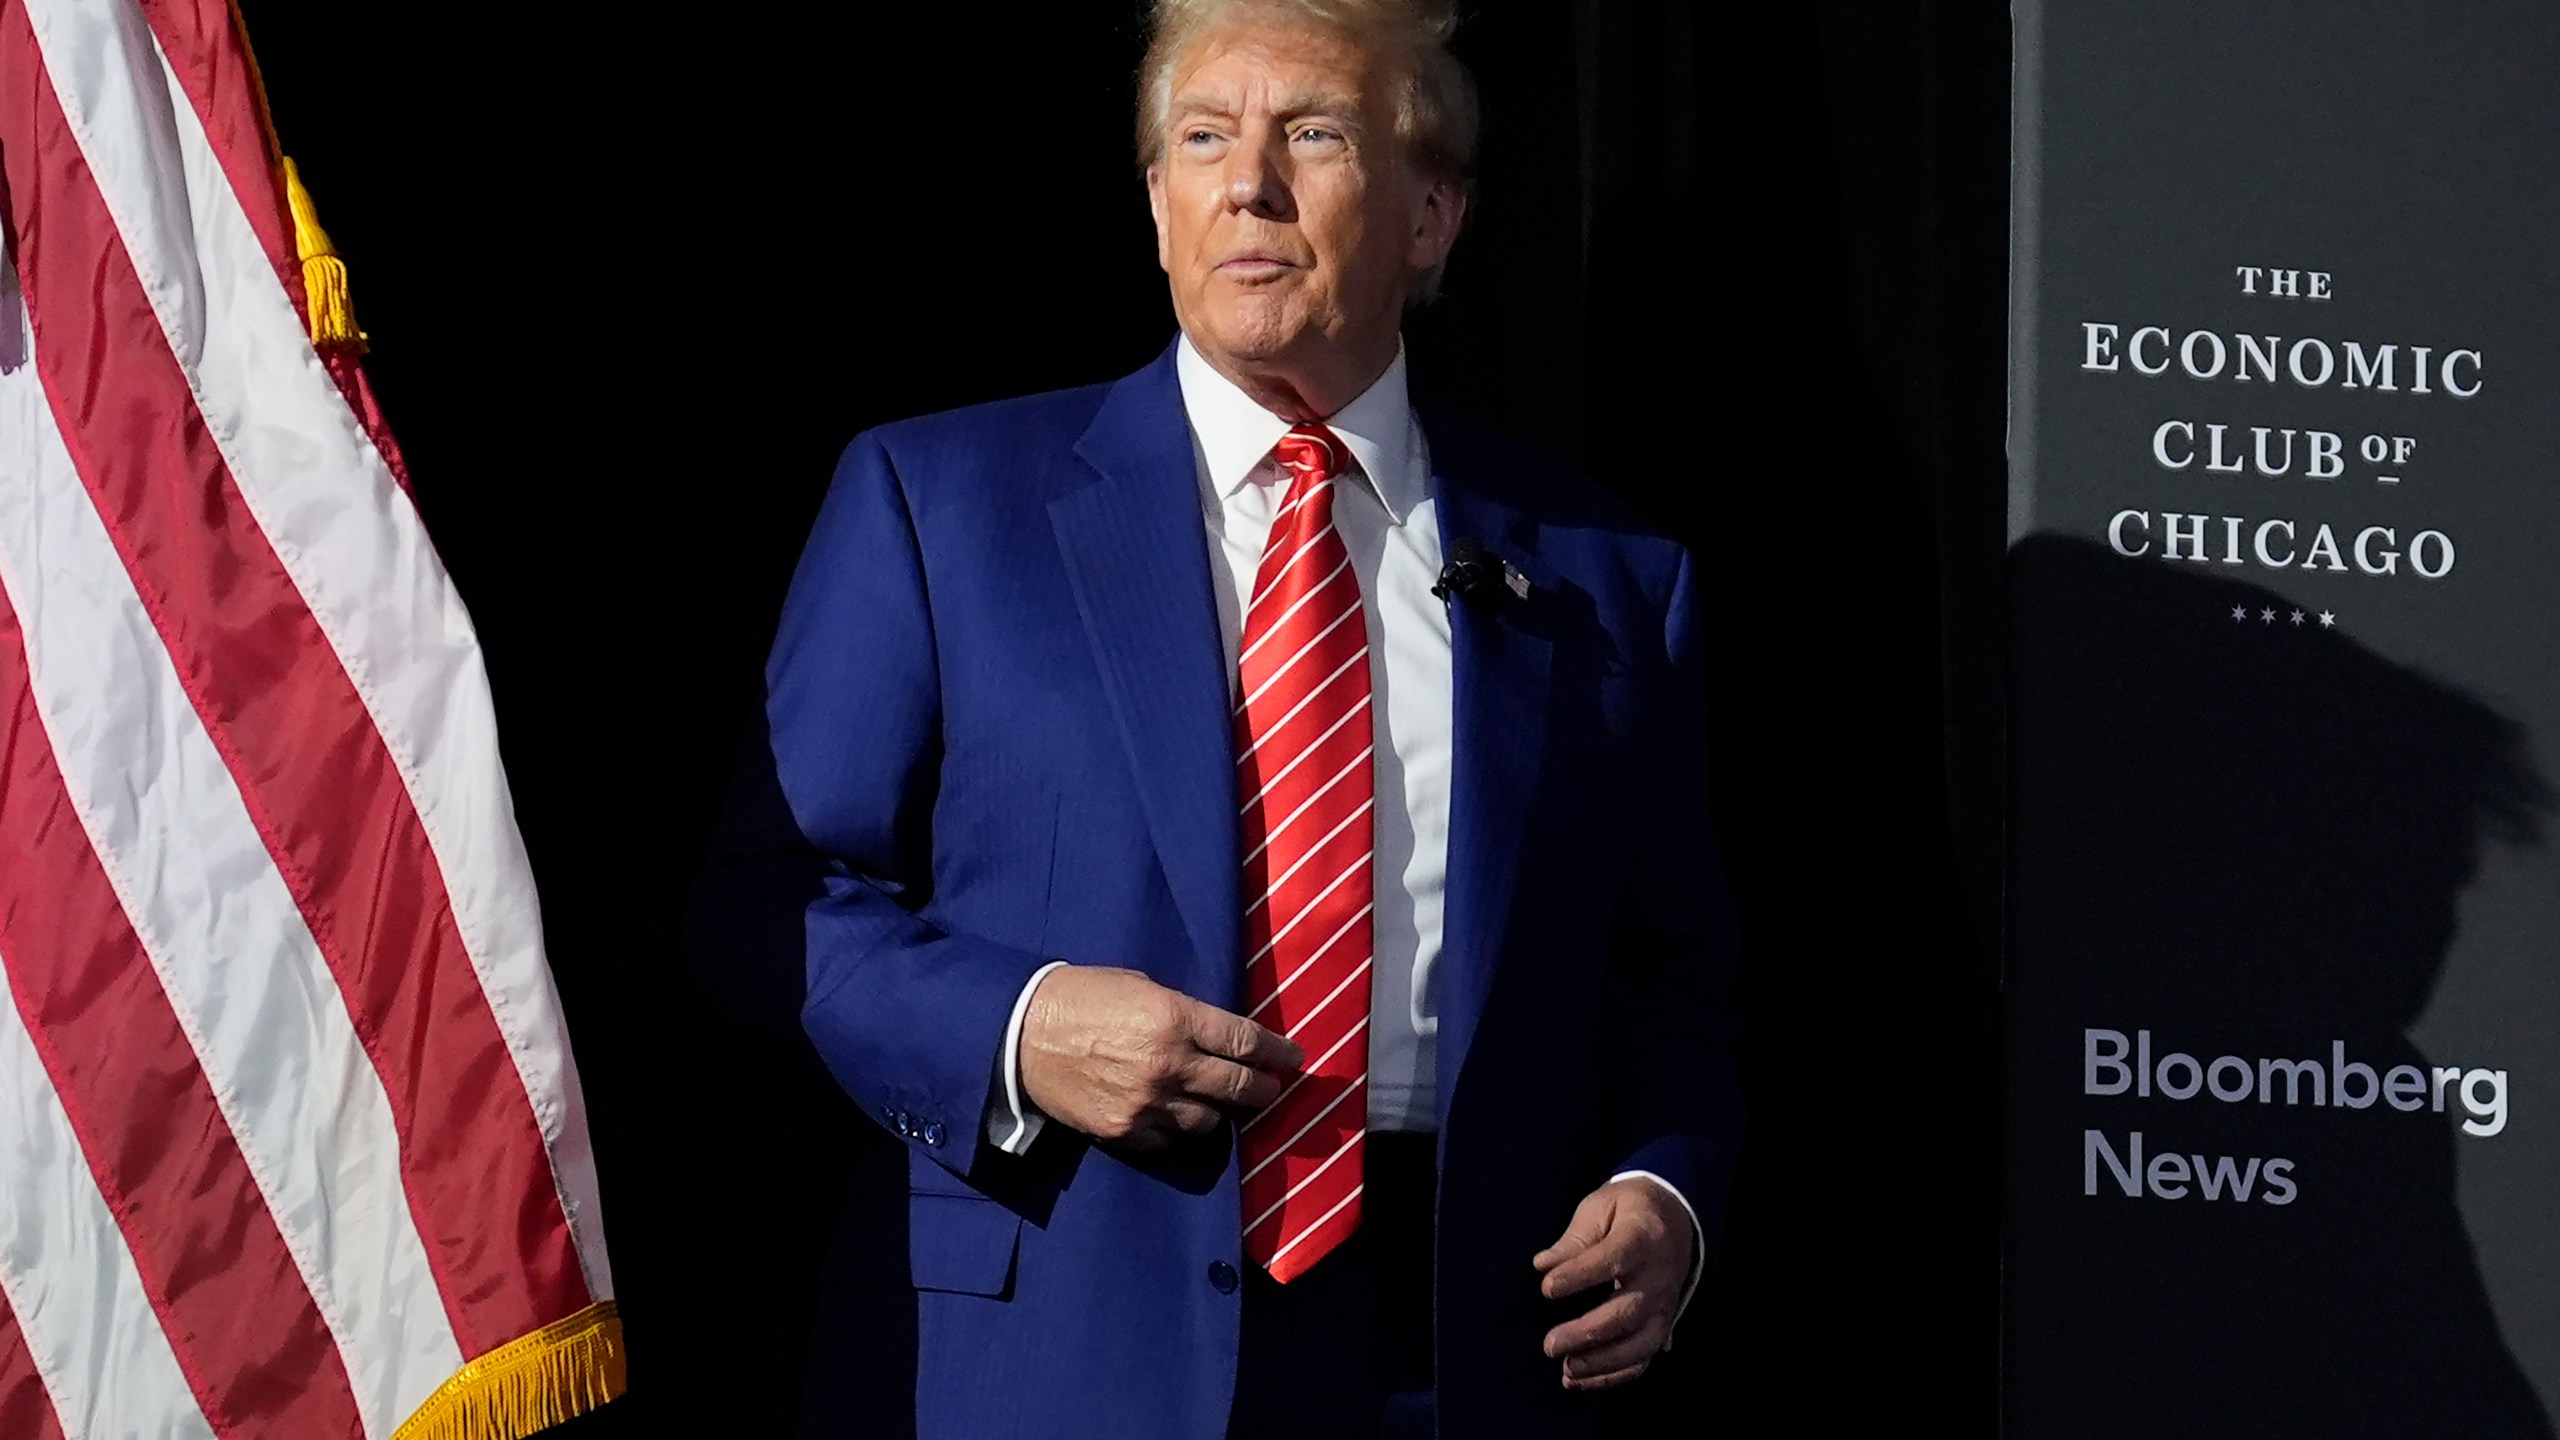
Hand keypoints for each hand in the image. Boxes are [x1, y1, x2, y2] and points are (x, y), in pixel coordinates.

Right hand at [1018, 965, 1302, 1150]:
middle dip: (1265, 1090)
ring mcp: (1148, 1103)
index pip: (1247, 1042)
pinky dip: (1176, 1128)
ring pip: (1209, 1121)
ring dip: (1219, 1112)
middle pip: (1240, 1087)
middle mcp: (1170, 1064)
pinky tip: (1174, 1116)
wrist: (1021, 1034)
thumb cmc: (1083, 997)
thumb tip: (1220, 1036)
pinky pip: (1169, 1139)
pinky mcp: (1125, 1131)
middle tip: (1273, 1089)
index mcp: (1176, 1018)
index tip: (1293, 1058)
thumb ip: (1184, 1013)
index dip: (1277, 1052)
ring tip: (1218, 1103)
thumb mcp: (1141, 987)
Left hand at [1533, 1177, 1696, 1390]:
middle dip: (1588, 1332)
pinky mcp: (1662, 1325)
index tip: (1547, 1288)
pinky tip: (1580, 1379)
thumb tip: (1543, 1265)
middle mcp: (1659, 1275)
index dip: (1581, 1275)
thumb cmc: (1628, 1210)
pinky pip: (1643, 1358)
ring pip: (1640, 1343)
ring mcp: (1664, 1304)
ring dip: (1602, 1362)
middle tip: (1550, 1344)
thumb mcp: (1601, 1206)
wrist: (1675, 1219)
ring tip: (1566, 1370)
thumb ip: (1575, 1238)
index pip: (1615, 1257)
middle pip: (1629, 1311)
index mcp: (1644, 1236)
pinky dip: (1613, 1375)